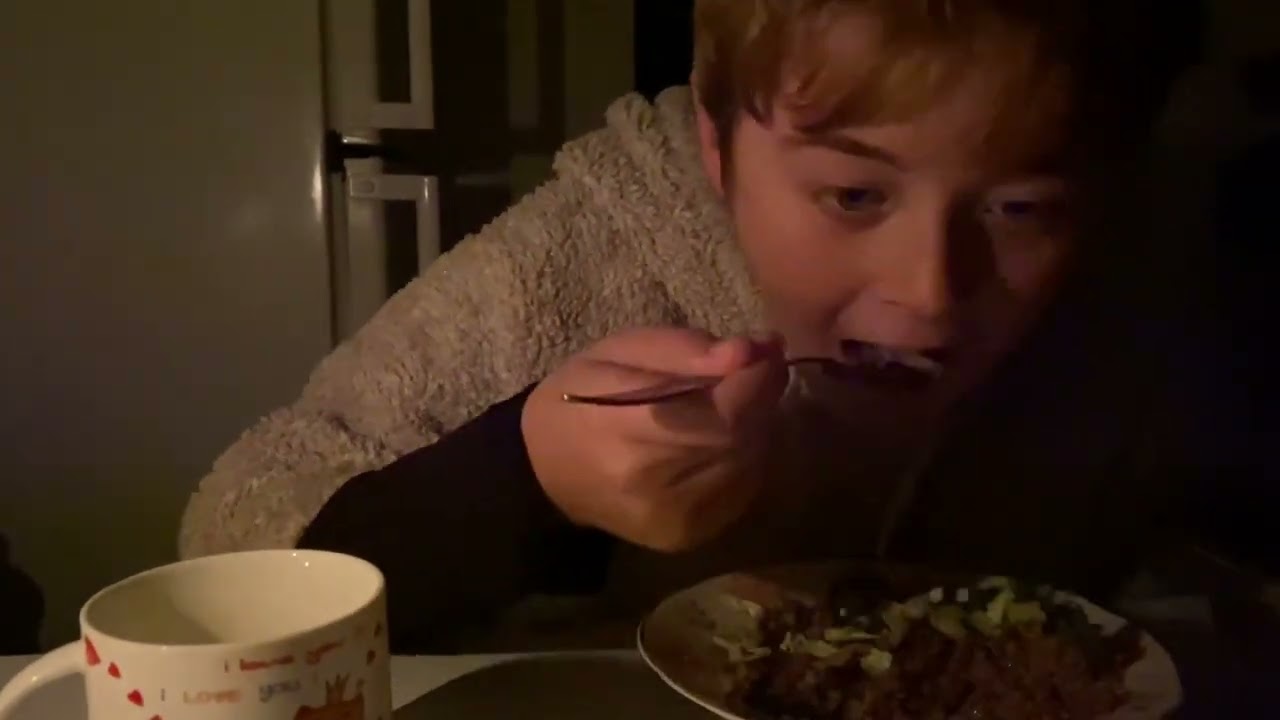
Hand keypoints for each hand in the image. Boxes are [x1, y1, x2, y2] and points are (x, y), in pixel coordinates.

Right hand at [523, 327, 787, 551]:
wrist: (540, 473)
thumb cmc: (576, 401)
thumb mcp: (615, 354)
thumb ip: (682, 350)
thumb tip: (749, 350)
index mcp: (628, 433)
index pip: (724, 411)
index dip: (755, 379)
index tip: (766, 348)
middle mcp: (655, 486)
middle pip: (743, 438)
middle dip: (759, 398)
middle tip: (755, 369)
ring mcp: (674, 520)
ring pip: (749, 465)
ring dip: (755, 427)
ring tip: (733, 403)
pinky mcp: (685, 537)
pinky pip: (741, 491)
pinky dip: (745, 459)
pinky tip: (723, 441)